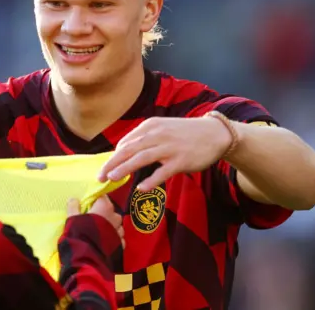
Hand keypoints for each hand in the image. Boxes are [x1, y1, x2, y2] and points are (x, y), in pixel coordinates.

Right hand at [67, 196, 124, 247]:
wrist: (88, 257)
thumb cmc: (80, 233)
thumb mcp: (72, 218)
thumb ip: (73, 207)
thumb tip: (73, 199)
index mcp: (104, 207)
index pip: (103, 197)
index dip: (96, 200)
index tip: (89, 204)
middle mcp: (115, 217)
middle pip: (111, 211)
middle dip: (104, 213)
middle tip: (93, 219)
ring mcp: (119, 231)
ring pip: (116, 225)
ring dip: (110, 226)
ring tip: (100, 232)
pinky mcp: (120, 244)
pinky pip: (119, 238)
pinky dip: (113, 238)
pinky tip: (106, 242)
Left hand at [98, 116, 231, 191]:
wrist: (214, 133)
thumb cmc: (184, 133)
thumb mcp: (162, 129)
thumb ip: (144, 138)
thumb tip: (124, 152)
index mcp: (150, 126)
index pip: (126, 141)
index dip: (114, 155)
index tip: (107, 167)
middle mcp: (157, 134)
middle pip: (129, 149)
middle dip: (112, 163)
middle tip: (100, 176)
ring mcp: (169, 147)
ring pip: (142, 158)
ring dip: (125, 168)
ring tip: (113, 178)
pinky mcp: (181, 160)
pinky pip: (162, 171)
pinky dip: (151, 180)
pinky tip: (141, 188)